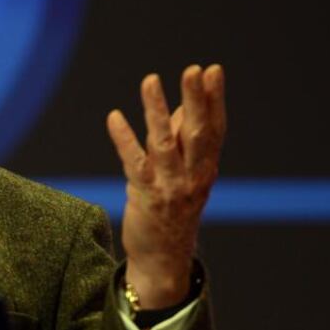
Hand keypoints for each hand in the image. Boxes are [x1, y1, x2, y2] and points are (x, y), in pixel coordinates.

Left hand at [106, 64, 225, 307]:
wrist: (163, 260)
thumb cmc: (174, 208)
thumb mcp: (187, 174)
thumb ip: (183, 140)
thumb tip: (183, 104)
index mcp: (206, 168)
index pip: (215, 128)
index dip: (214, 99)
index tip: (213, 69)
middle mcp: (193, 176)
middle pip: (196, 133)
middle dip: (195, 99)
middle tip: (193, 69)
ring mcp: (170, 187)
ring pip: (163, 144)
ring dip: (156, 111)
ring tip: (150, 80)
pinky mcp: (145, 196)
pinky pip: (133, 163)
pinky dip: (123, 139)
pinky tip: (114, 116)